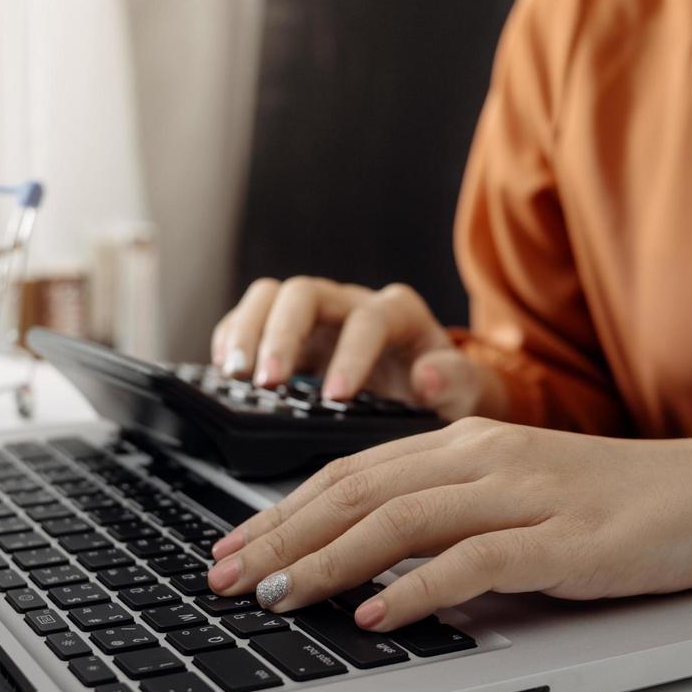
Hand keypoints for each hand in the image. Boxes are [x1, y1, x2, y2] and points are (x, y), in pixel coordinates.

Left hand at [206, 417, 691, 630]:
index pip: (351, 471)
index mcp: (464, 442)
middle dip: (282, 537)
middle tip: (226, 576)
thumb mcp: (514, 491)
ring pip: (401, 521)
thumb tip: (369, 560)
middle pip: (358, 492)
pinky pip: (475, 561)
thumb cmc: (610, 500)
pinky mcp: (561, 540)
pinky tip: (376, 614)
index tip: (235, 545)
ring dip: (328, 561)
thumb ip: (447, 513)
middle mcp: (483, 457)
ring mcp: (523, 494)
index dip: (284, 509)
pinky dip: (418, 589)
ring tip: (277, 596)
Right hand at [209, 276, 504, 419]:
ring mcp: (316, 315)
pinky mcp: (288, 333)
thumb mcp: (466, 392)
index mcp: (397, 313)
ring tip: (234, 374)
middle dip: (282, 335)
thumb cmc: (445, 389)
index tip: (336, 397)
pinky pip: (250, 316)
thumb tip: (428, 378)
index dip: (351, 355)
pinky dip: (233, 337)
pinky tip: (225, 369)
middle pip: (306, 294)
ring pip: (271, 296)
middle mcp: (351, 303)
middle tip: (266, 381)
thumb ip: (456, 383)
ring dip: (247, 330)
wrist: (430, 388)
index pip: (368, 321)